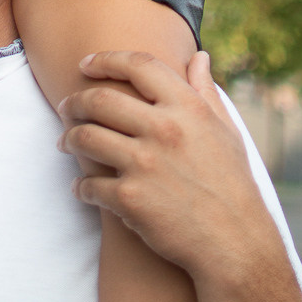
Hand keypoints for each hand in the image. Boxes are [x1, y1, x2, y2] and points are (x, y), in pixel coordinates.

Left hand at [58, 51, 270, 280]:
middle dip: (75, 101)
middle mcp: (164, 129)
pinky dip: (80, 187)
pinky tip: (81, 189)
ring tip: (65, 143)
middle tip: (66, 107)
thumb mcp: (225, 130)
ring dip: (68, 139)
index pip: (138, 65)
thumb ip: (206, 90)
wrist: (236, 244)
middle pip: (100, 99)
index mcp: (188, 107)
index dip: (106, 59)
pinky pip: (89, 185)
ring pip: (85, 137)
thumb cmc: (232, 183)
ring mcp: (145, 163)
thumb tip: (199, 56)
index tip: (86, 63)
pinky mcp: (131, 199)